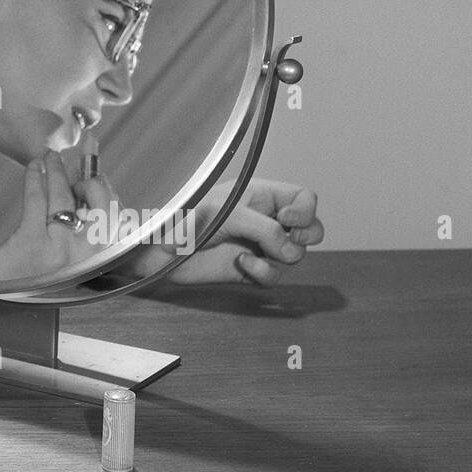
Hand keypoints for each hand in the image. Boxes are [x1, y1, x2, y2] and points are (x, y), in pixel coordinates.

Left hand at [0, 150, 111, 279]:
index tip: (103, 176)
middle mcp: (88, 262)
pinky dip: (36, 177)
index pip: (123, 228)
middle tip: (74, 168)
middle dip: (90, 180)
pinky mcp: (32, 244)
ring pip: (66, 197)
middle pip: (101, 206)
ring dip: (58, 171)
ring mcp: (62, 253)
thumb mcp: (65, 273)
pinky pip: (38, 200)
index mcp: (101, 270)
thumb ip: (82, 242)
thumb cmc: (29, 290)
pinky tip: (34, 166)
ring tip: (50, 156)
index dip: (116, 199)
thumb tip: (85, 197)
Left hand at [126, 178, 324, 285]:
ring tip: (250, 252)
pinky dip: (263, 273)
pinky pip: (275, 276)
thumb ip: (267, 229)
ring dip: (278, 257)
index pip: (304, 198)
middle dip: (306, 236)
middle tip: (287, 238)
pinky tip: (243, 264)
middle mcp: (265, 219)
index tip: (286, 218)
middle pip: (310, 229)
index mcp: (261, 195)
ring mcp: (259, 245)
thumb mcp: (230, 215)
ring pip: (295, 256)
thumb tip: (291, 252)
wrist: (161, 250)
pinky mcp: (250, 270)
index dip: (305, 210)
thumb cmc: (188, 218)